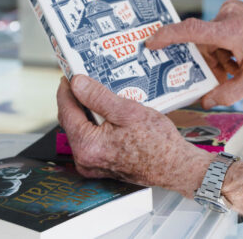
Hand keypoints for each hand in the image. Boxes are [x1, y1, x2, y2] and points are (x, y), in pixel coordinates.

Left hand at [56, 76, 211, 195]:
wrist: (175, 167)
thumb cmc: (158, 143)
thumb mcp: (128, 112)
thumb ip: (98, 97)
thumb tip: (78, 83)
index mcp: (87, 146)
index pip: (66, 111)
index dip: (67, 90)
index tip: (70, 75)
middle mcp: (84, 159)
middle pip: (71, 121)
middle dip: (77, 100)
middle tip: (84, 81)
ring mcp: (91, 165)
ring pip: (81, 130)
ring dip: (86, 112)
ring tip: (98, 94)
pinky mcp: (100, 166)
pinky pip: (90, 140)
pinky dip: (95, 125)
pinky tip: (106, 113)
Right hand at [146, 0, 242, 107]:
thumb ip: (228, 93)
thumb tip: (205, 101)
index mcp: (233, 30)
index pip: (192, 30)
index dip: (168, 36)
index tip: (150, 43)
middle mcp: (229, 14)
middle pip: (203, 43)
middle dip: (209, 62)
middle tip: (224, 77)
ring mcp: (231, 8)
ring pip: (210, 38)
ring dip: (218, 55)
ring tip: (237, 67)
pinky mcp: (233, 7)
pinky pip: (218, 30)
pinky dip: (224, 45)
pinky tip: (239, 56)